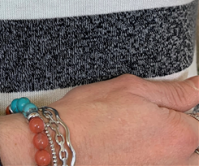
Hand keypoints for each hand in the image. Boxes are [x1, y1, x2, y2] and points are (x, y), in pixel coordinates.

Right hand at [0, 74, 198, 164]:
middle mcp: (174, 162)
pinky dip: (149, 156)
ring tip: (139, 132)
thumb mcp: (132, 88)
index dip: (186, 109)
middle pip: (194, 148)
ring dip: (169, 147)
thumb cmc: (90, 113)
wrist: (60, 141)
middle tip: (153, 119)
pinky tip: (130, 144)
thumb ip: (173, 91)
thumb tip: (198, 87)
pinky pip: (157, 164)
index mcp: (178, 135)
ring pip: (179, 160)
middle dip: (182, 132)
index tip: (171, 104)